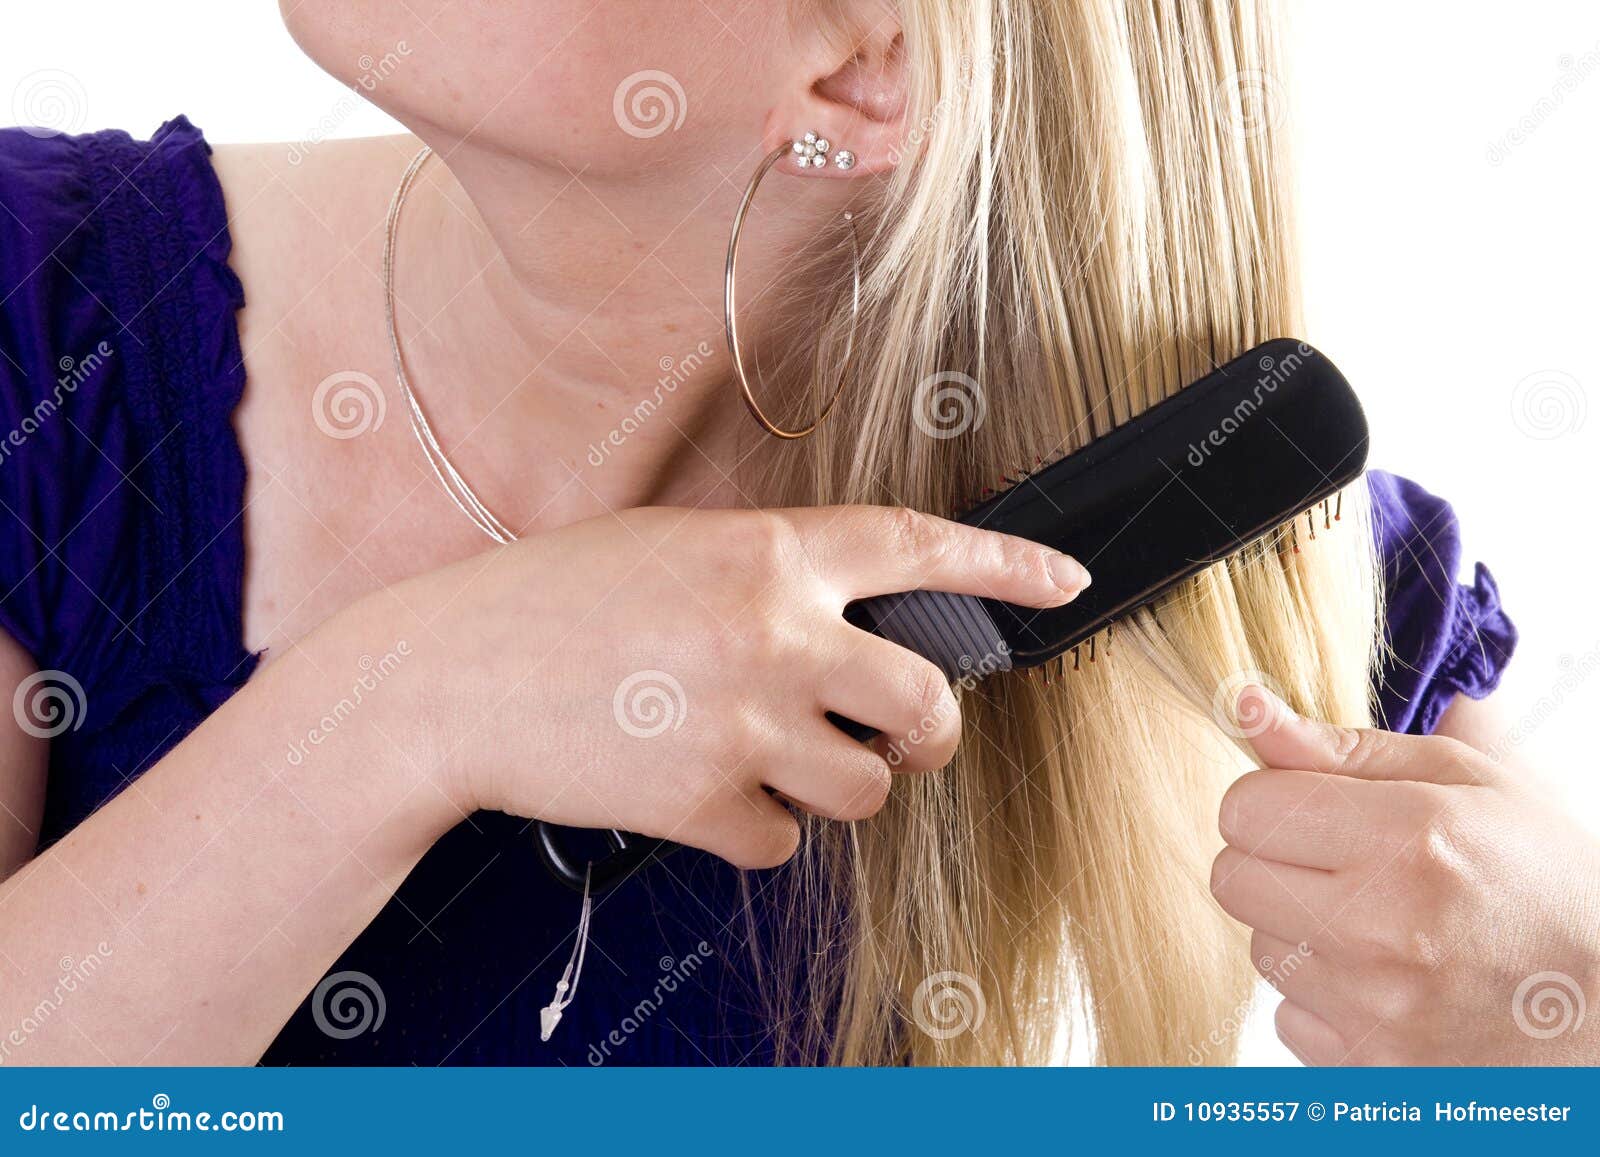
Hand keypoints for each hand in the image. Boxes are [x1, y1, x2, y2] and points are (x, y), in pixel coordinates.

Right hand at [385, 505, 1088, 868]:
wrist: (446, 678)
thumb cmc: (549, 603)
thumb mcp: (667, 544)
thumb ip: (764, 568)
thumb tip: (850, 612)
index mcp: (767, 553)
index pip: (920, 546)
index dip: (1007, 563)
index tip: (1065, 582)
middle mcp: (773, 633)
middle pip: (927, 702)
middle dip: (928, 729)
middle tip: (901, 732)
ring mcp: (743, 723)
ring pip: (868, 787)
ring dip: (839, 784)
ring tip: (772, 757)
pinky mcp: (704, 802)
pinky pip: (782, 839)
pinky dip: (758, 827)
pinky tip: (703, 790)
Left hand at [1211, 685, 1599, 1064]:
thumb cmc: (1542, 873)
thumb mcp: (1464, 781)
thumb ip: (1340, 746)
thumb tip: (1245, 705)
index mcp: (1409, 838)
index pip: (1245, 809)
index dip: (1272, 801)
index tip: (1315, 809)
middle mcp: (1384, 926)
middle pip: (1232, 878)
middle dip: (1273, 862)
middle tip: (1344, 865)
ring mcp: (1377, 1007)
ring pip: (1260, 948)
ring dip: (1302, 933)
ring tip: (1383, 925)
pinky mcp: (1373, 1068)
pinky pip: (1288, 1016)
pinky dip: (1325, 999)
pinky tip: (1390, 983)